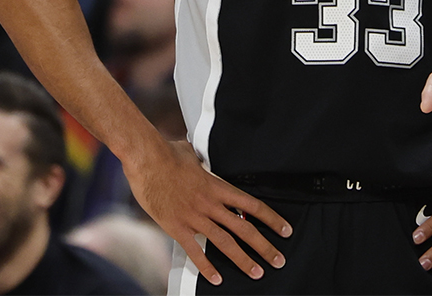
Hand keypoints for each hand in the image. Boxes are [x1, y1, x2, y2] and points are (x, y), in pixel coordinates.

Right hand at [124, 139, 291, 286]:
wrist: (147, 159)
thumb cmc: (169, 153)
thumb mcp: (195, 155)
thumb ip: (204, 163)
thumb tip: (203, 158)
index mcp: (219, 186)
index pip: (253, 206)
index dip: (272, 219)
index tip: (285, 230)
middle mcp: (211, 204)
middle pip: (244, 228)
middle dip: (264, 246)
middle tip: (278, 260)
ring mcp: (195, 217)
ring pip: (225, 243)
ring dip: (243, 259)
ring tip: (256, 272)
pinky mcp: (177, 227)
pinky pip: (195, 251)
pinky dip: (206, 267)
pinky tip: (217, 278)